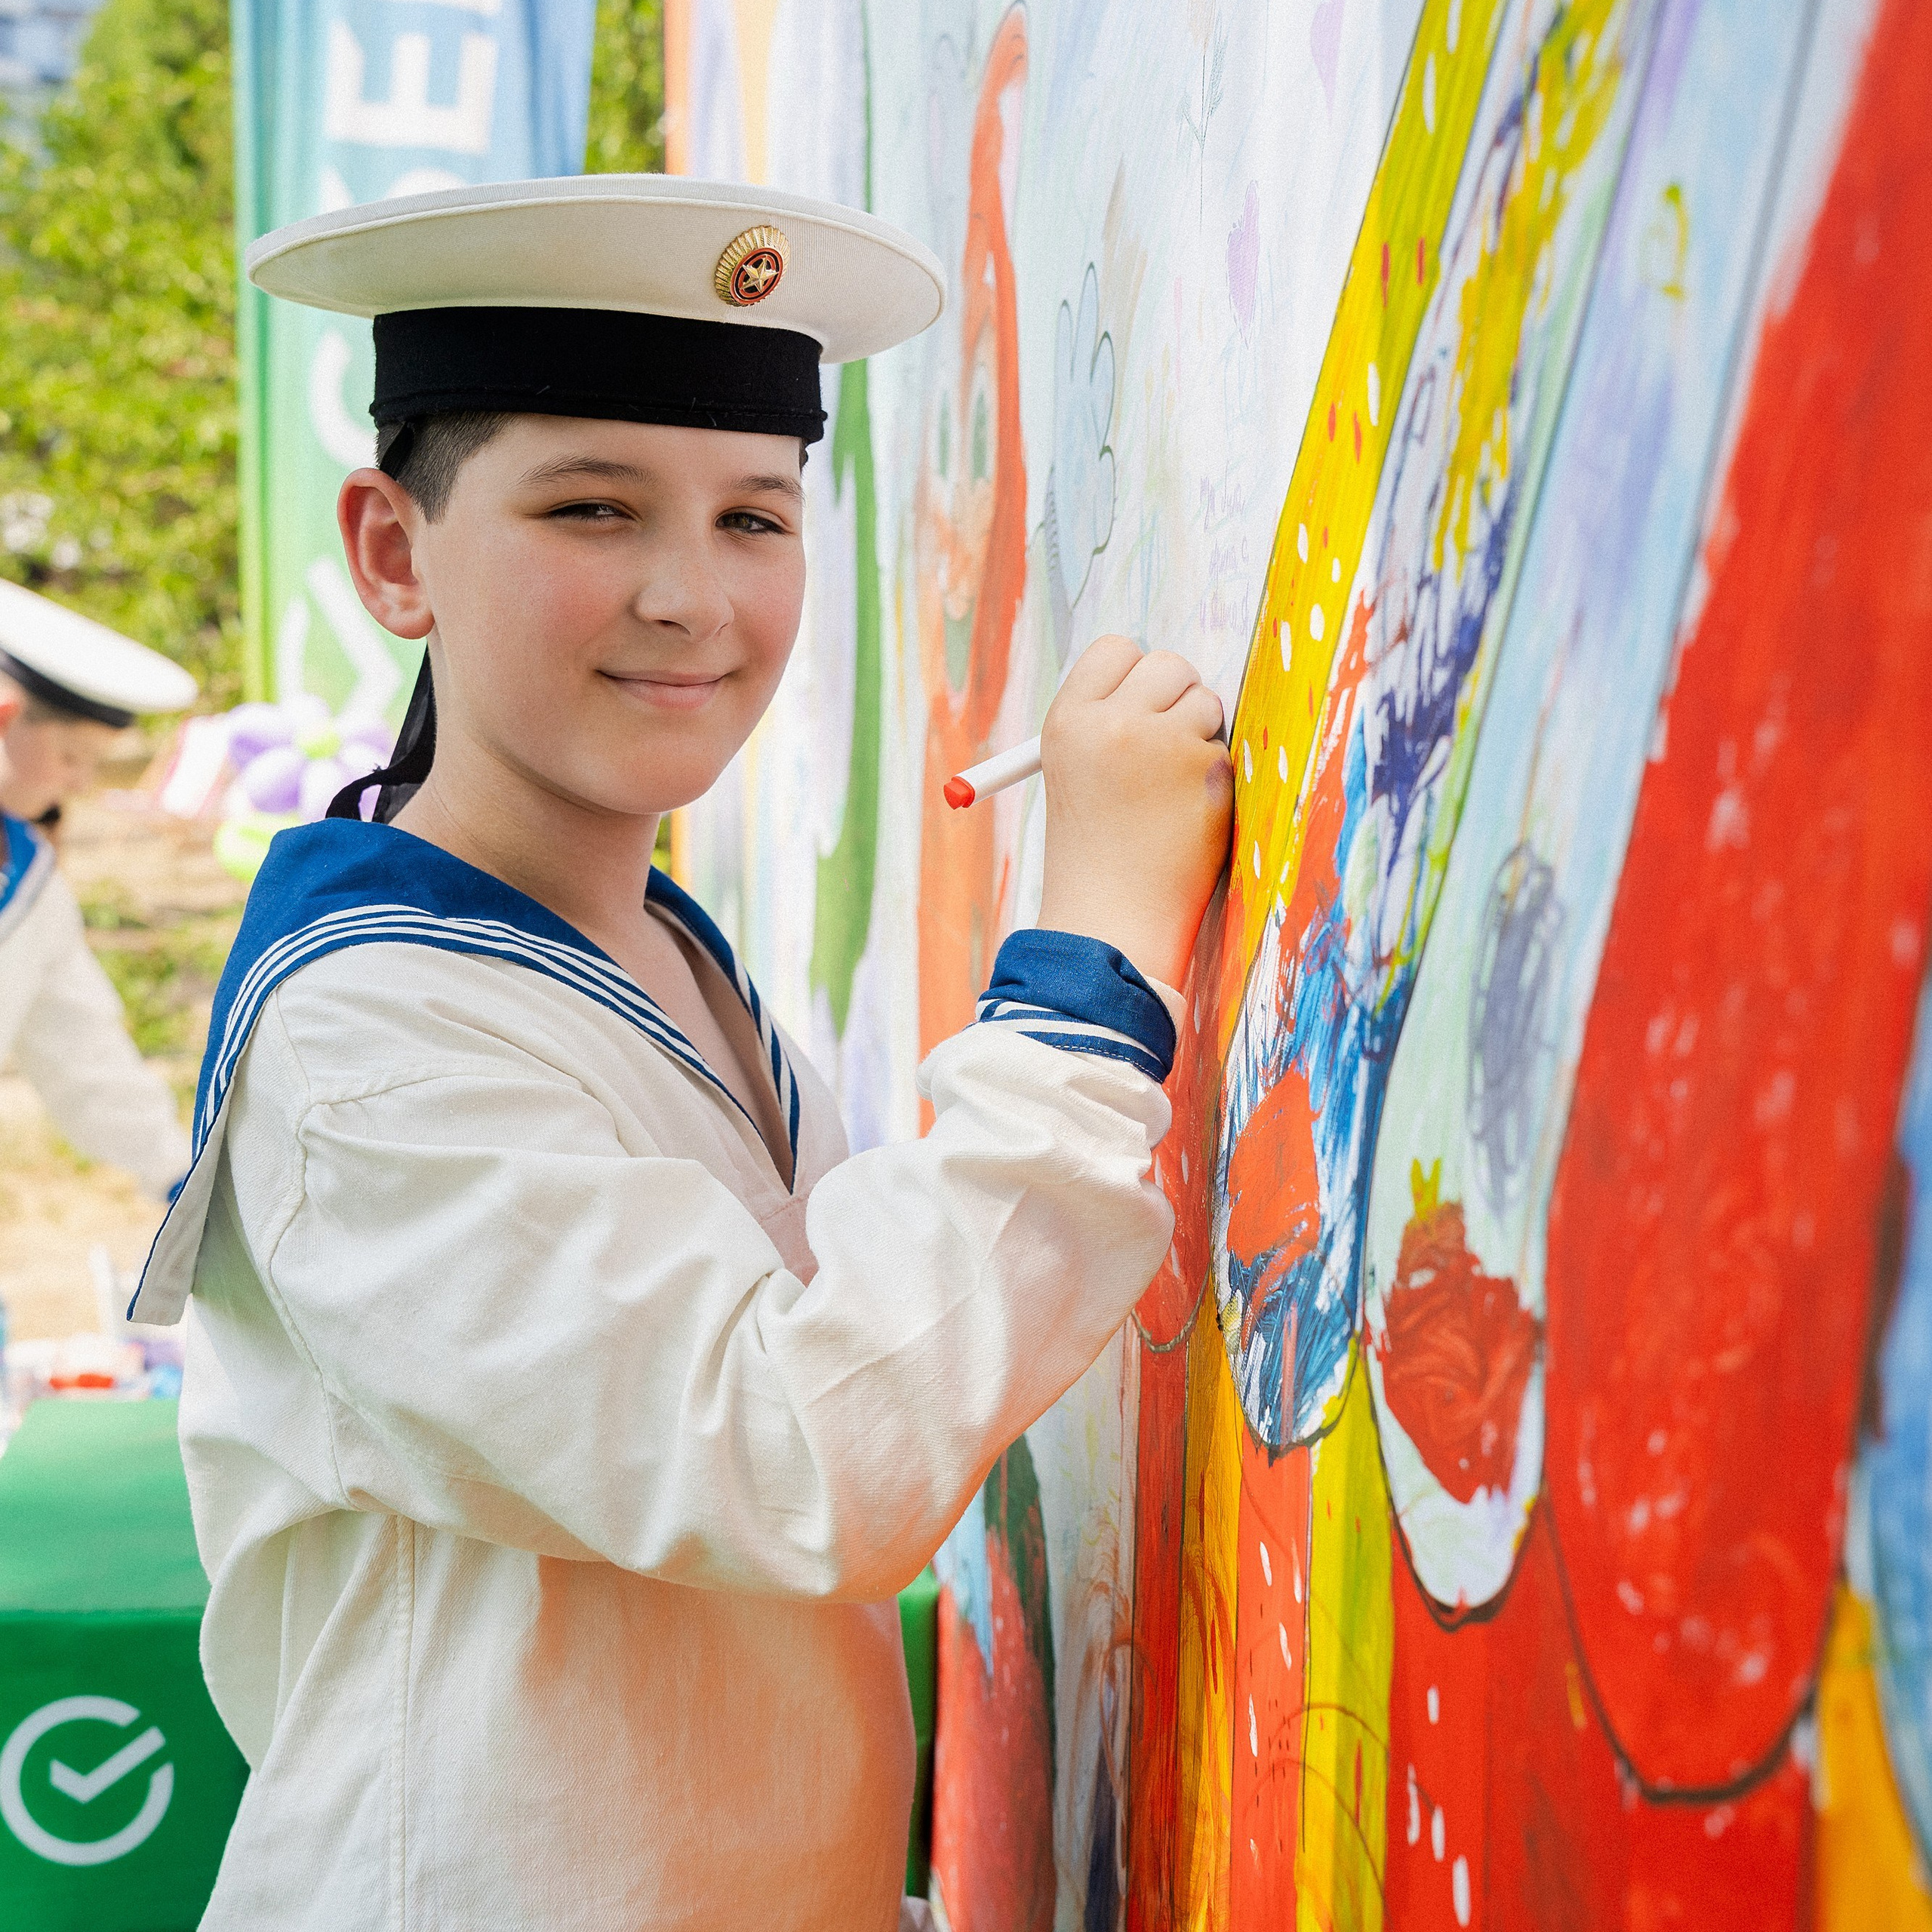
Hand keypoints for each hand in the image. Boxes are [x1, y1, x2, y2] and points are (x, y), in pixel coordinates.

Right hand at [1035, 636, 1233, 987]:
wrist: (1110, 918)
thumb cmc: (1095, 850)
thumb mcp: (1078, 773)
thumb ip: (1109, 721)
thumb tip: (1166, 676)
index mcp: (1067, 720)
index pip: (1115, 649)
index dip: (1136, 675)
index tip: (1143, 704)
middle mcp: (1110, 722)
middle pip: (1167, 663)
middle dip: (1176, 696)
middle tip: (1168, 742)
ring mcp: (1160, 742)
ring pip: (1203, 701)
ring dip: (1198, 736)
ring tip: (1169, 790)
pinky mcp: (1204, 767)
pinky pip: (1222, 746)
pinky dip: (1213, 776)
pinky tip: (1187, 814)